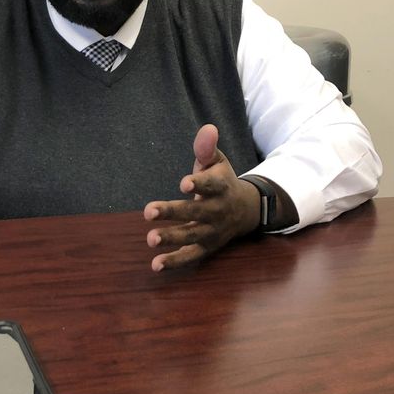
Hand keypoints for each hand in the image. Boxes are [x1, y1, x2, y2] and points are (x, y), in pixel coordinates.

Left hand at [143, 124, 259, 270]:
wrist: (245, 209)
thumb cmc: (221, 181)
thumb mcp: (217, 162)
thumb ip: (207, 148)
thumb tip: (207, 128)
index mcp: (222, 187)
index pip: (211, 185)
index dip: (199, 184)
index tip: (183, 184)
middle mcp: (218, 211)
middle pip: (195, 212)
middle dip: (173, 213)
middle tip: (148, 212)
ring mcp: (213, 231)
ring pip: (192, 236)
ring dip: (172, 238)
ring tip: (151, 238)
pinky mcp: (206, 246)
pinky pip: (191, 256)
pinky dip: (175, 262)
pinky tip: (155, 265)